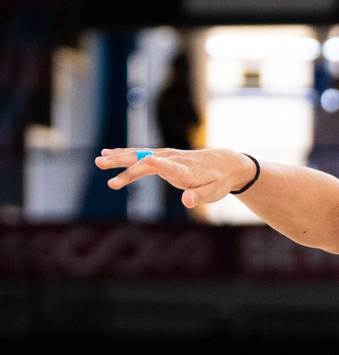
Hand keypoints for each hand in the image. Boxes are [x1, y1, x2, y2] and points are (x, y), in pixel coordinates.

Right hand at [96, 146, 257, 207]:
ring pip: (139, 155)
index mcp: (185, 170)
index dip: (159, 164)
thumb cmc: (218, 181)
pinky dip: (124, 154)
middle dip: (124, 161)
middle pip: (144, 159)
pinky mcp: (162, 157)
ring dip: (118, 158)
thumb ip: (199, 196)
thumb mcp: (214, 192)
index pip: (170, 166)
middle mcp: (172, 160)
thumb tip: (186, 201)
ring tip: (99, 161)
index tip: (147, 160)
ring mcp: (166, 156)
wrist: (223, 164)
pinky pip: (140, 155)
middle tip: (103, 163)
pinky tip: (107, 153)